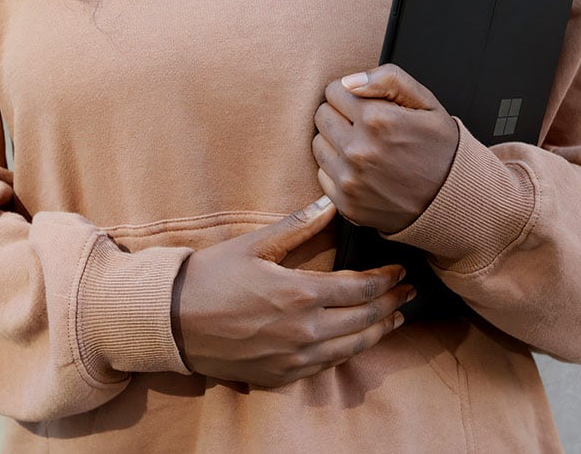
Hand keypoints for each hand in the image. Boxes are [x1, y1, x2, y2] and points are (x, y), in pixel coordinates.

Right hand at [172, 196, 414, 386]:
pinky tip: (357, 341)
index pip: (361, 288)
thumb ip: (297, 226)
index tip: (400, 269)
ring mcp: (294, 357)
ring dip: (379, 331)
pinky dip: (350, 351)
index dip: (386, 279)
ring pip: (352, 347)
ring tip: (395, 318)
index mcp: (299, 293)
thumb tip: (331, 205)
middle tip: (408, 292)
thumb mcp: (253, 245)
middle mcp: (304, 330)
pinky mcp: (282, 375)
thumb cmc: (210, 277)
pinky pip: (328, 365)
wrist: (171, 322)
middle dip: (392, 303)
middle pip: (365, 319)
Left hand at [312, 63, 459, 233]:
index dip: (350, 94)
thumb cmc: (440, 148)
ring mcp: (350, 179)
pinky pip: (322, 174)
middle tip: (365, 126)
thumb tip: (349, 81)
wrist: (452, 199)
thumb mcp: (426, 102)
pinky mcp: (346, 202)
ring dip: (336, 142)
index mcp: (378, 120)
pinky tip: (363, 170)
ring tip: (365, 147)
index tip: (365, 104)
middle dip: (340, 115)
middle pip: (322, 115)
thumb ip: (388, 79)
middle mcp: (359, 150)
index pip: (333, 91)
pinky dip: (338, 169)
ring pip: (318, 144)